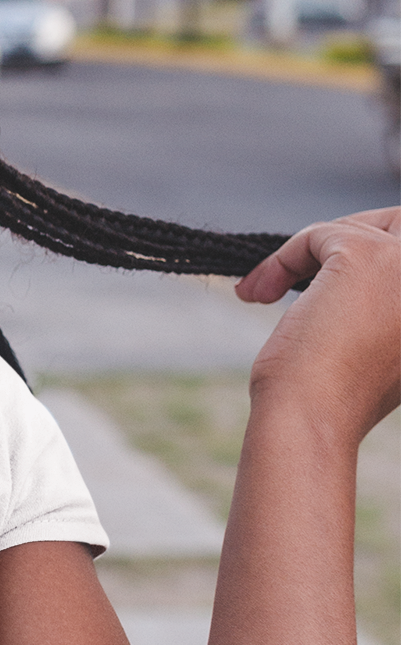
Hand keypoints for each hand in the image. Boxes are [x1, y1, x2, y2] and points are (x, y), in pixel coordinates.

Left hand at [237, 207, 400, 444]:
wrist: (313, 420)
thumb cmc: (341, 394)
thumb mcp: (389, 340)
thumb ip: (392, 298)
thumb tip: (361, 260)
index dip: (377, 249)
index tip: (326, 273)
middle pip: (397, 224)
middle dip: (346, 239)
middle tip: (302, 273)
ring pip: (356, 228)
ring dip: (309, 253)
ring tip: (269, 290)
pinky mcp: (368, 258)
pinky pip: (319, 235)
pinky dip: (284, 258)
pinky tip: (258, 293)